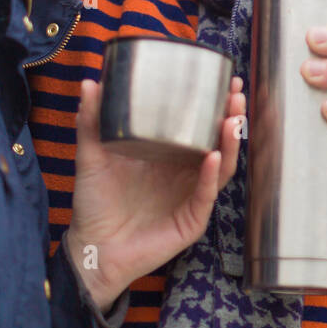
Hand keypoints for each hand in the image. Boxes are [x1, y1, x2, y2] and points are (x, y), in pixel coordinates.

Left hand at [66, 75, 245, 308]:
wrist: (91, 248)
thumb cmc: (95, 205)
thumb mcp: (92, 157)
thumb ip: (92, 121)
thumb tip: (90, 83)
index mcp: (169, 156)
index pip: (199, 125)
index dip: (215, 104)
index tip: (224, 79)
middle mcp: (186, 174)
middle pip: (219, 142)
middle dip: (232, 117)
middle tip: (236, 94)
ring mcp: (192, 197)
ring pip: (221, 167)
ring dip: (230, 143)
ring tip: (233, 120)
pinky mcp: (191, 220)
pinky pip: (206, 195)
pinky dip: (210, 176)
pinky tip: (213, 156)